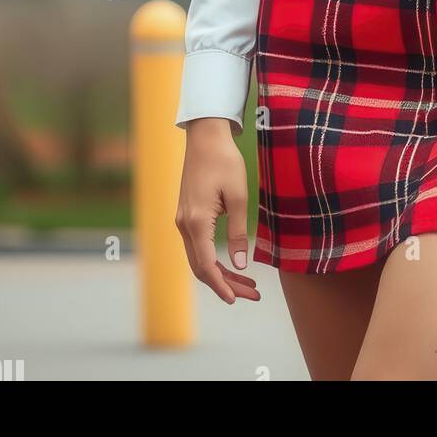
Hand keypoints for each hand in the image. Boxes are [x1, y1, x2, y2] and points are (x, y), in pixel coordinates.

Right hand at [175, 118, 260, 304]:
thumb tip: (241, 265)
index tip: (236, 299)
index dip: (222, 285)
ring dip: (221, 274)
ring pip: (199, 258)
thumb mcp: (239, 196)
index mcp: (196, 222)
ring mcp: (182, 220)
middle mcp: (184, 225)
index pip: (206, 265)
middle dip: (226, 284)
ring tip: (248, 285)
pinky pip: (197, 246)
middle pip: (201, 267)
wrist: (206, 137)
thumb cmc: (225, 162)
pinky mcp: (187, 215)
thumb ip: (239, 231)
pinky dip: (213, 260)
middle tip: (253, 294)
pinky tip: (231, 265)